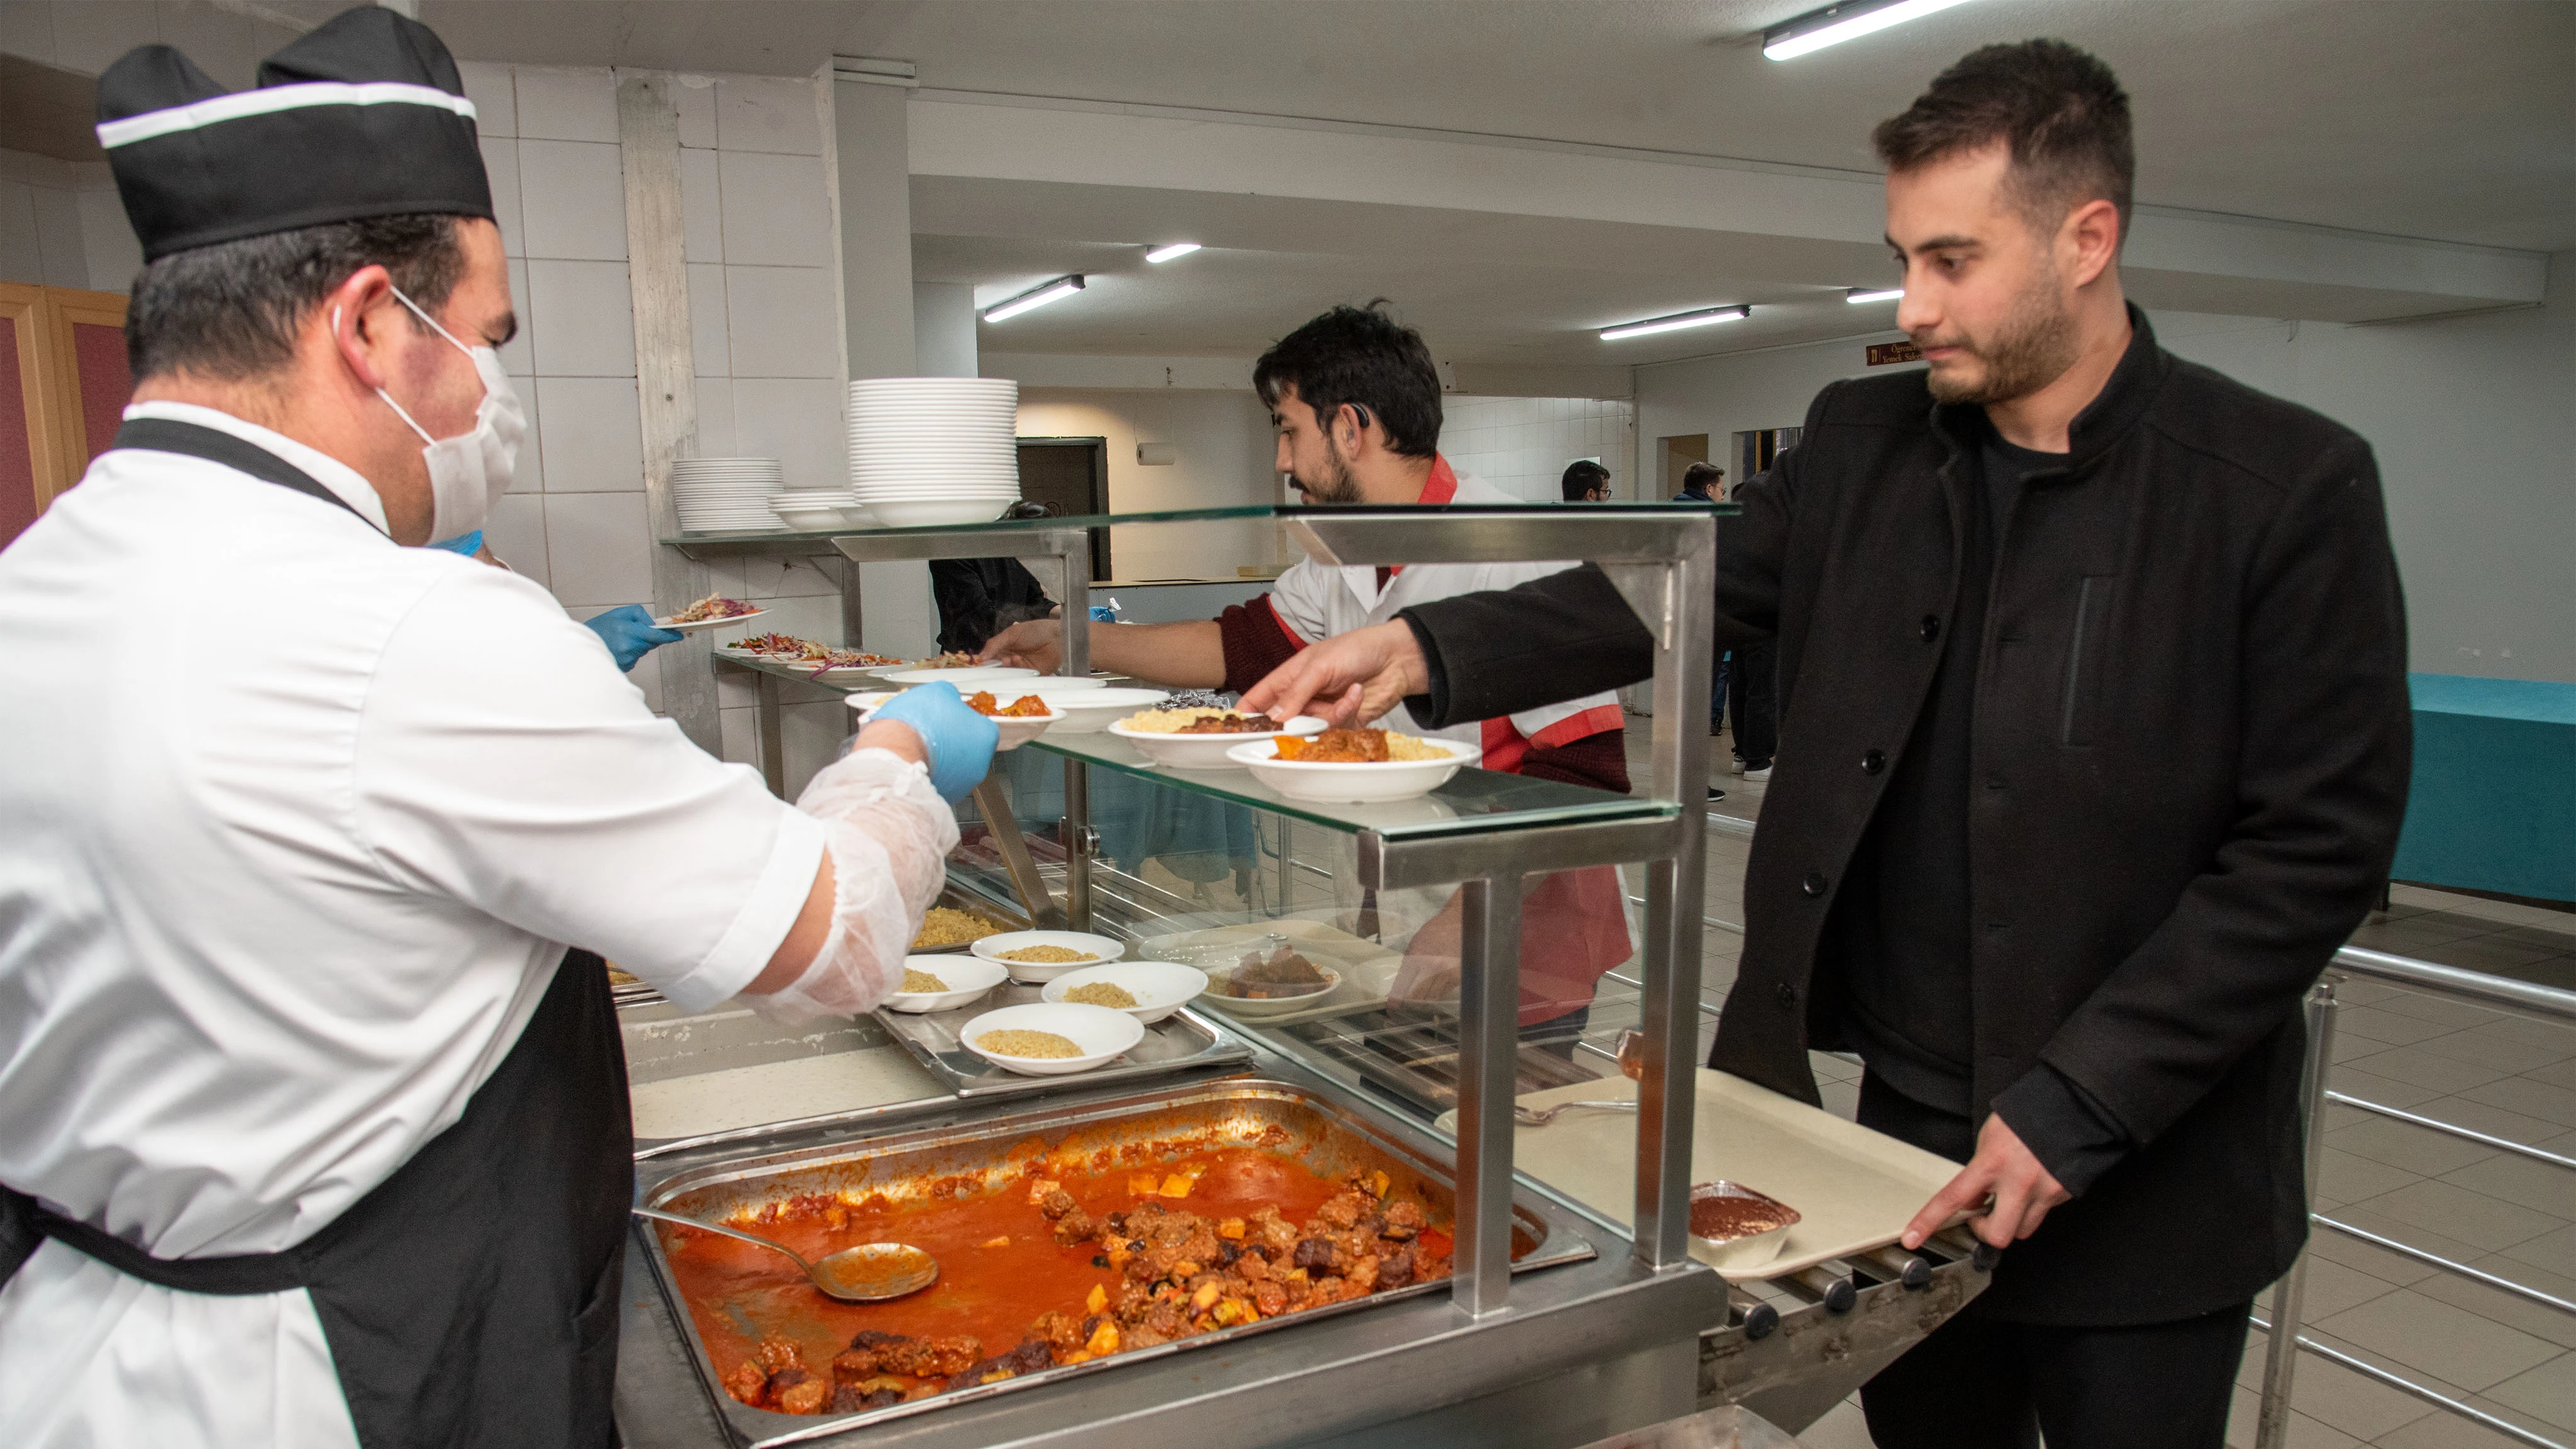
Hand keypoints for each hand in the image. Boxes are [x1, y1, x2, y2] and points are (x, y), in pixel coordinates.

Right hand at [584, 604, 683, 672]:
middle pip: (651, 643)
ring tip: (621, 639)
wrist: (580, 644)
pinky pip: (635, 657)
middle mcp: (629, 647)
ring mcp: (627, 659)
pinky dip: (631, 652)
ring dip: (638, 644)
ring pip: (643, 650)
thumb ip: (640, 615)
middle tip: (634, 632)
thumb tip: (653, 624)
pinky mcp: (625, 666)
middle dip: (648, 637)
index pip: (656, 636)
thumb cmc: (599, 628)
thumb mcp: (619, 614)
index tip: (678, 636)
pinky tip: (618, 648)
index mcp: (629, 632)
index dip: (670, 636)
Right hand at [866, 682, 997, 801]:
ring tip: (915, 745)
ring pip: (950, 768)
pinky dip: (926, 773)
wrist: (893, 756)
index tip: (948, 714)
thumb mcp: (937, 691)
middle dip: (949, 739)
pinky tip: (911, 761)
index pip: (980, 723)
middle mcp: (979, 765)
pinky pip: (935, 781)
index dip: (961, 716)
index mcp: (985, 736)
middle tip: (930, 730)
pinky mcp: (940, 798)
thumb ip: (950, 696)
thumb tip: (948, 697)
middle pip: (966, 748)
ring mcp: (960, 785)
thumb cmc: (917, 725)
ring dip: (937, 757)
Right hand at [980, 618, 1061, 671]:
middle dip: (994, 666)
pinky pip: (1019, 677)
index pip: (988, 658)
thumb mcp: (1011, 633)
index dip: (982, 662)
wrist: (1058, 636)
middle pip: (996, 669)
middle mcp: (1010, 659)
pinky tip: (1018, 660)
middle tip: (995, 662)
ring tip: (1009, 658)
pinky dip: (1016, 669)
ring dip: (1006, 667)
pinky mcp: (1030, 675)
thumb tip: (980, 657)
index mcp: (1003, 648)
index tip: (976, 665)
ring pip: (1006, 674)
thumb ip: (995, 644)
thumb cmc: (1036, 630)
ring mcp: (1020, 668)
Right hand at [1240, 620, 1427, 727]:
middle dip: (1295, 723)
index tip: (1240, 730)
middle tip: (1307, 718)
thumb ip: (1295, 693)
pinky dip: (1348, 712)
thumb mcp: (1319, 666)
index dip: (1247, 715)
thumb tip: (1273, 718)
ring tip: (1347, 693)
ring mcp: (1323, 710)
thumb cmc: (1356, 649)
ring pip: (1312, 730)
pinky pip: (1336, 730)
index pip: (1259, 699)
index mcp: (1289, 676)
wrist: (1396, 657)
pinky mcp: (1344, 722)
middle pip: (1284, 722)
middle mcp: (1303, 696)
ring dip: (1331, 714)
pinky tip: (1357, 693)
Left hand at [1389, 892, 1464, 1005]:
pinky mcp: (1459, 977)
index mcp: (1417, 958)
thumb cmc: (1435, 931)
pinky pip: (1445, 992)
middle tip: (1405, 1009)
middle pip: (1418, 997)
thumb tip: (1402, 985)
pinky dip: (1438, 995)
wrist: (1460, 921)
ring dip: (1424, 1002)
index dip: (1396, 1000)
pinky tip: (1433, 995)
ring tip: (1418, 1005)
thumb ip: (1409, 965)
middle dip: (1410, 1005)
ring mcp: (1447, 973)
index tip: (1392, 1008)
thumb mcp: (1416, 944)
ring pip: (1432, 997)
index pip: (1402, 986)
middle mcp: (1432, 968)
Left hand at [1901, 1114, 2069, 1251]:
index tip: (1912, 1238)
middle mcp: (2018, 1183)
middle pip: (1997, 1235)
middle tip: (1984, 1214)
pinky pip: (2043, 1215)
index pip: (1952, 1198)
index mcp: (1991, 1163)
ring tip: (2012, 1197)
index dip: (1929, 1221)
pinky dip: (2034, 1207)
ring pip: (2022, 1231)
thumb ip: (1979, 1172)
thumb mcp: (1990, 1138)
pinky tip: (2034, 1186)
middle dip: (1986, 1229)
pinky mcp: (2062, 1196)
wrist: (2070, 1108)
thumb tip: (1972, 1201)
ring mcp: (2044, 1192)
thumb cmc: (2026, 1117)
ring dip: (2012, 1221)